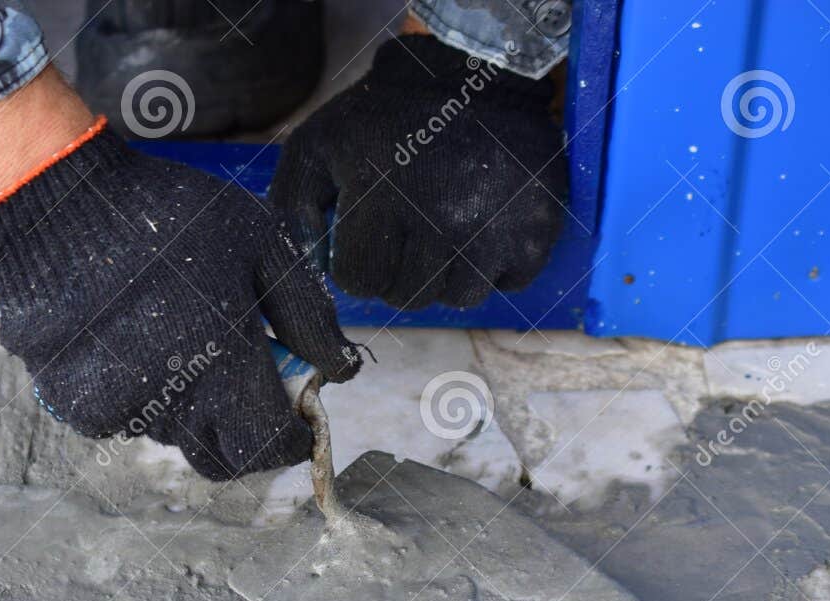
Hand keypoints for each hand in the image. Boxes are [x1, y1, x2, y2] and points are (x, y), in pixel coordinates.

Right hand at [0, 75, 359, 480]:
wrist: (54, 205)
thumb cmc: (169, 216)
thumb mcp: (261, 243)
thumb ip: (310, 314)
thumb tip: (343, 369)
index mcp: (224, 370)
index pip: (271, 446)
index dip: (292, 439)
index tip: (297, 417)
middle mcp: (172, 406)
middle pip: (223, 459)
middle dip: (243, 436)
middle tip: (244, 389)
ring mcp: (119, 411)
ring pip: (174, 438)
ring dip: (190, 410)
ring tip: (179, 343)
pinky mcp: (76, 407)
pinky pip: (125, 421)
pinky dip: (139, 397)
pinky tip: (132, 344)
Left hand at [271, 34, 566, 308]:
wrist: (473, 75)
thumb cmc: (386, 117)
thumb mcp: (320, 144)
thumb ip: (293, 205)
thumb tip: (304, 267)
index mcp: (383, 201)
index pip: (361, 283)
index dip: (359, 262)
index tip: (370, 231)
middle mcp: (442, 224)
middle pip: (408, 297)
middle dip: (400, 270)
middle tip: (409, 228)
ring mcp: (494, 233)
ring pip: (459, 298)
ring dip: (447, 273)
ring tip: (446, 228)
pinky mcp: (536, 233)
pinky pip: (508, 283)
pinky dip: (495, 266)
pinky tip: (485, 227)